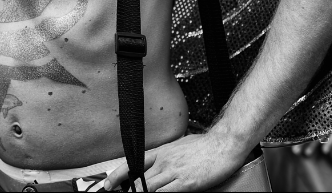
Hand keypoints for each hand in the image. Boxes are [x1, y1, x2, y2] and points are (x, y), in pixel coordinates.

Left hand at [103, 133, 246, 190]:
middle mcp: (164, 161)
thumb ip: (168, 157)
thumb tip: (161, 164)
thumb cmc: (205, 145)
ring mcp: (174, 171)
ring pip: (148, 187)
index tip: (108, 185)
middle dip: (127, 190)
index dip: (118, 175)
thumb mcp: (180, 147)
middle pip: (138, 179)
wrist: (224, 143)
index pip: (133, 164)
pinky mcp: (186, 182)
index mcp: (161, 152)